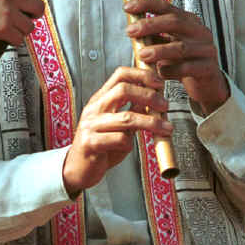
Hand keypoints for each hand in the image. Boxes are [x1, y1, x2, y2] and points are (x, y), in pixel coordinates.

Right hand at [0, 0, 53, 45]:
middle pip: (39, 7)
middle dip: (36, 14)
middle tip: (30, 16)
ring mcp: (7, 12)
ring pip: (31, 26)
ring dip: (23, 29)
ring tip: (11, 26)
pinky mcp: (4, 28)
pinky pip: (20, 39)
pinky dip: (14, 40)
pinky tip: (5, 34)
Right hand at [62, 67, 173, 196]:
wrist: (78, 169)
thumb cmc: (101, 146)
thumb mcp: (118, 124)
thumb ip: (132, 111)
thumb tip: (153, 99)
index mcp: (100, 99)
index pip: (120, 75)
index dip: (142, 75)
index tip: (159, 83)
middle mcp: (94, 108)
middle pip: (123, 90)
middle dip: (149, 96)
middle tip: (165, 106)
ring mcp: (91, 125)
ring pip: (127, 118)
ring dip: (151, 122)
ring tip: (166, 128)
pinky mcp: (91, 143)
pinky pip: (120, 140)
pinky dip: (130, 144)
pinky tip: (128, 148)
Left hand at [124, 0, 229, 113]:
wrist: (206, 84)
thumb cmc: (184, 62)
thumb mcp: (168, 45)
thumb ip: (154, 36)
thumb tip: (131, 27)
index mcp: (189, 22)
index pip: (167, 7)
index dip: (147, 4)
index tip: (128, 7)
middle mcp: (199, 32)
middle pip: (175, 22)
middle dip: (150, 25)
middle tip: (130, 31)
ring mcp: (206, 49)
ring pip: (181, 47)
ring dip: (159, 50)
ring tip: (141, 54)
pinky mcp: (208, 68)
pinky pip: (188, 68)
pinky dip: (171, 70)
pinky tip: (160, 73)